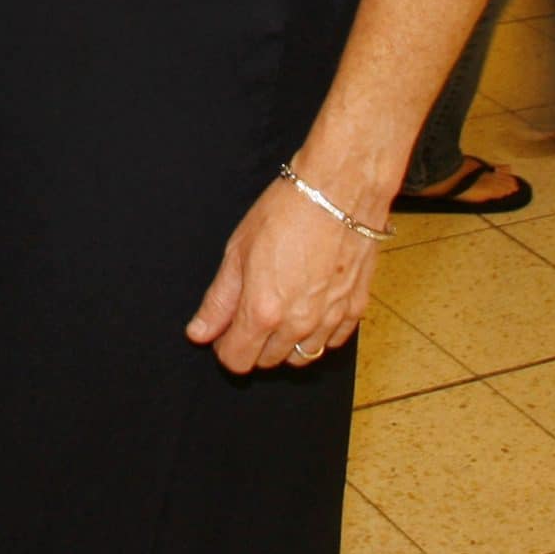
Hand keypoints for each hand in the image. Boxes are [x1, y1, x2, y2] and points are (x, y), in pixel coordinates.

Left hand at [185, 175, 378, 373]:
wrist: (339, 192)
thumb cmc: (285, 212)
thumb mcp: (237, 251)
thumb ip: (219, 300)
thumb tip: (199, 333)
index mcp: (263, 311)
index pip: (238, 360)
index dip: (225, 348)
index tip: (224, 331)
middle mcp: (298, 324)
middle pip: (267, 361)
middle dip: (253, 343)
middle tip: (250, 310)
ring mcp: (329, 319)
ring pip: (301, 357)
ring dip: (285, 343)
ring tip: (279, 308)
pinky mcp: (355, 310)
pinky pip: (331, 342)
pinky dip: (317, 334)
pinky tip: (308, 307)